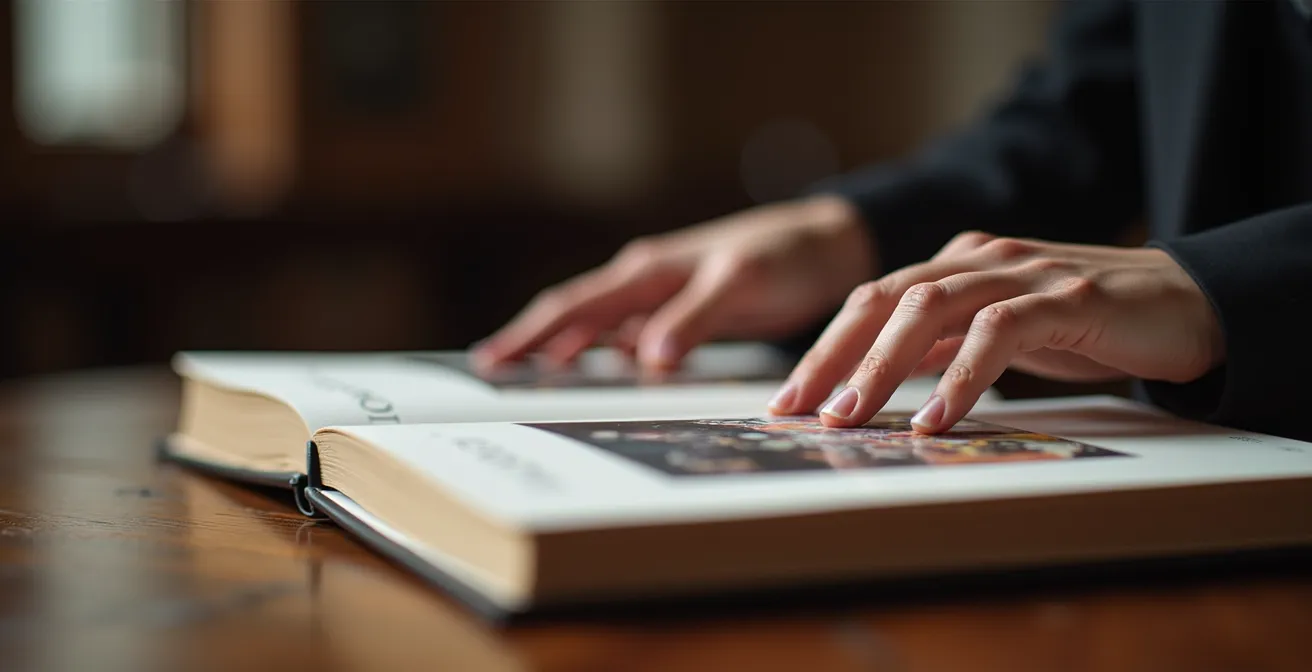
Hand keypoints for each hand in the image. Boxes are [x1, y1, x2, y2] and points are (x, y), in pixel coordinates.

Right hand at [473, 195, 875, 370]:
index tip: (494, 360)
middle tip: (490, 371)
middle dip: (531, 340)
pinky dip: (605, 352)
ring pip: (598, 325)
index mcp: (647, 271)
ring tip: (527, 376)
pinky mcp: (683, 314)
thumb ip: (693, 318)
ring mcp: (661, 297)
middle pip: (573, 314)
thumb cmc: (783, 258)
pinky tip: (595, 371)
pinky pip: (630, 335)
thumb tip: (644, 357)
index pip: (575, 306)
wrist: (826, 247)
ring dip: (563, 347)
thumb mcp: (740, 285)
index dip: (532, 333)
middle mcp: (645, 280)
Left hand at [767, 231, 1224, 432]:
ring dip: (883, 365)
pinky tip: (936, 418)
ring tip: (852, 416)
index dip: (824, 349)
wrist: (1185, 304)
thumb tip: (877, 379)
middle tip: (799, 409)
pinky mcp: (1066, 296)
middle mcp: (979, 258)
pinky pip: (998, 332)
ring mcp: (1021, 272)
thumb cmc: (1083, 323)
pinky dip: (961, 377)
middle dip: (833, 355)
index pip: (871, 302)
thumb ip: (942, 344)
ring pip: (930, 307)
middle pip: (884, 298)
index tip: (788, 401)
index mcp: (955, 264)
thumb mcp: (996, 334)